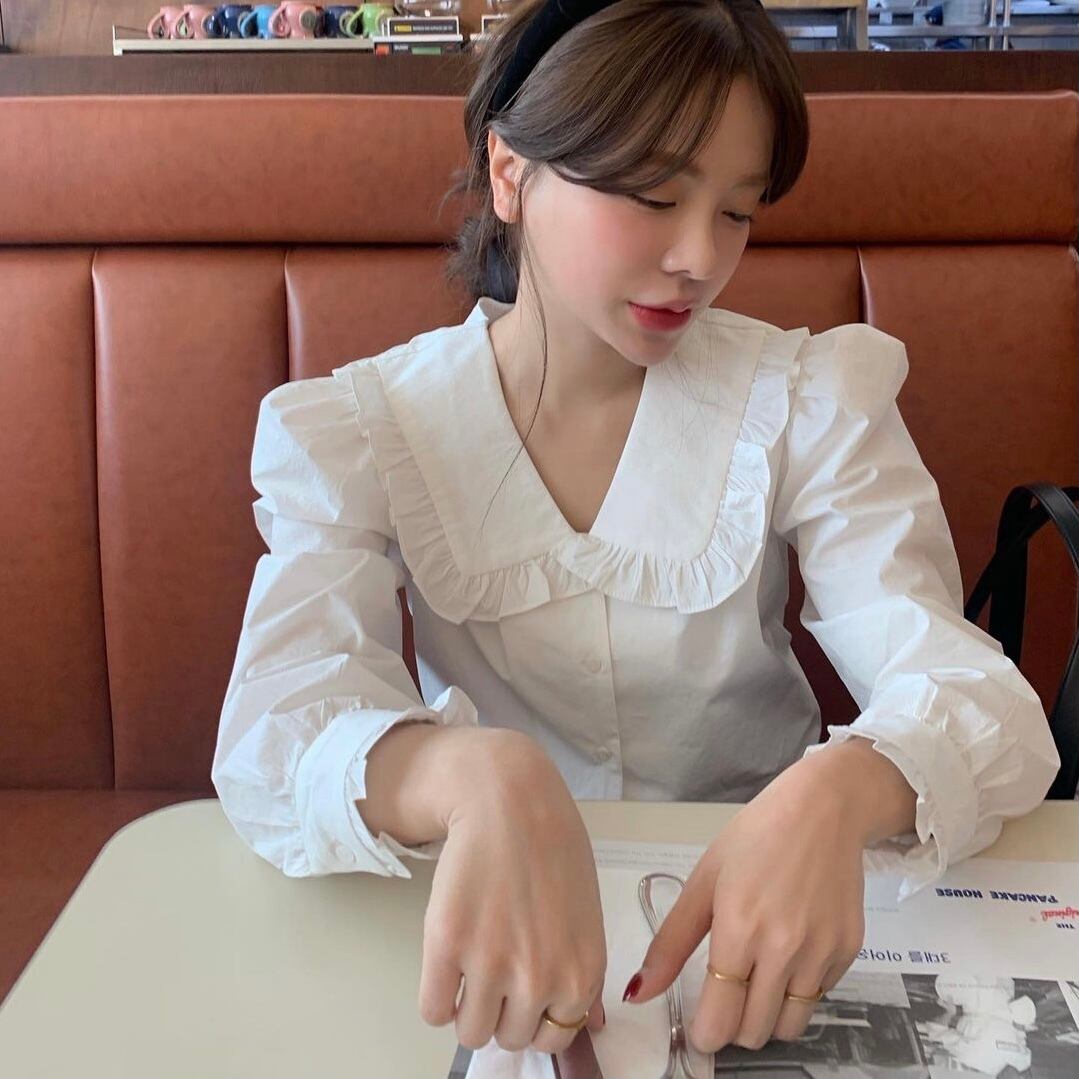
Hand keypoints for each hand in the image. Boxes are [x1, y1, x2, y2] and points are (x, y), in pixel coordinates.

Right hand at [418, 731, 607, 1053]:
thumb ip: (582, 974)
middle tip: (495, 966)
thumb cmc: (552, 846)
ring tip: (469, 964)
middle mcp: (539, 978)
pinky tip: (445, 965)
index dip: (534, 1013)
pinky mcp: (446, 945)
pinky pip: (432, 1010)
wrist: (509, 799)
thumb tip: (582, 1022)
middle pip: (509, 1038)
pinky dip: (436, 996)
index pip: (553, 1037)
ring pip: (469, 1031)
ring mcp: (490, 964)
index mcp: (581, 974)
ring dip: (466, 1006)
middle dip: (501, 1009)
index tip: (524, 991)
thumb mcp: (586, 915)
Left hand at [622, 761, 867, 1051]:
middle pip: (754, 1032)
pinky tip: (790, 952)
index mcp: (739, 928)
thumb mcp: (703, 880)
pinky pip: (818, 997)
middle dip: (733, 1025)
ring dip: (767, 1017)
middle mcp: (784, 949)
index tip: (699, 1026)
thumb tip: (637, 992)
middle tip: (726, 994)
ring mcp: (821, 953)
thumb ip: (670, 943)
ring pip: (789, 1026)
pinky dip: (799, 990)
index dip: (704, 1034)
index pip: (720, 1019)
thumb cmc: (757, 836)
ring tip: (757, 980)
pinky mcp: (848, 951)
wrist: (823, 810)